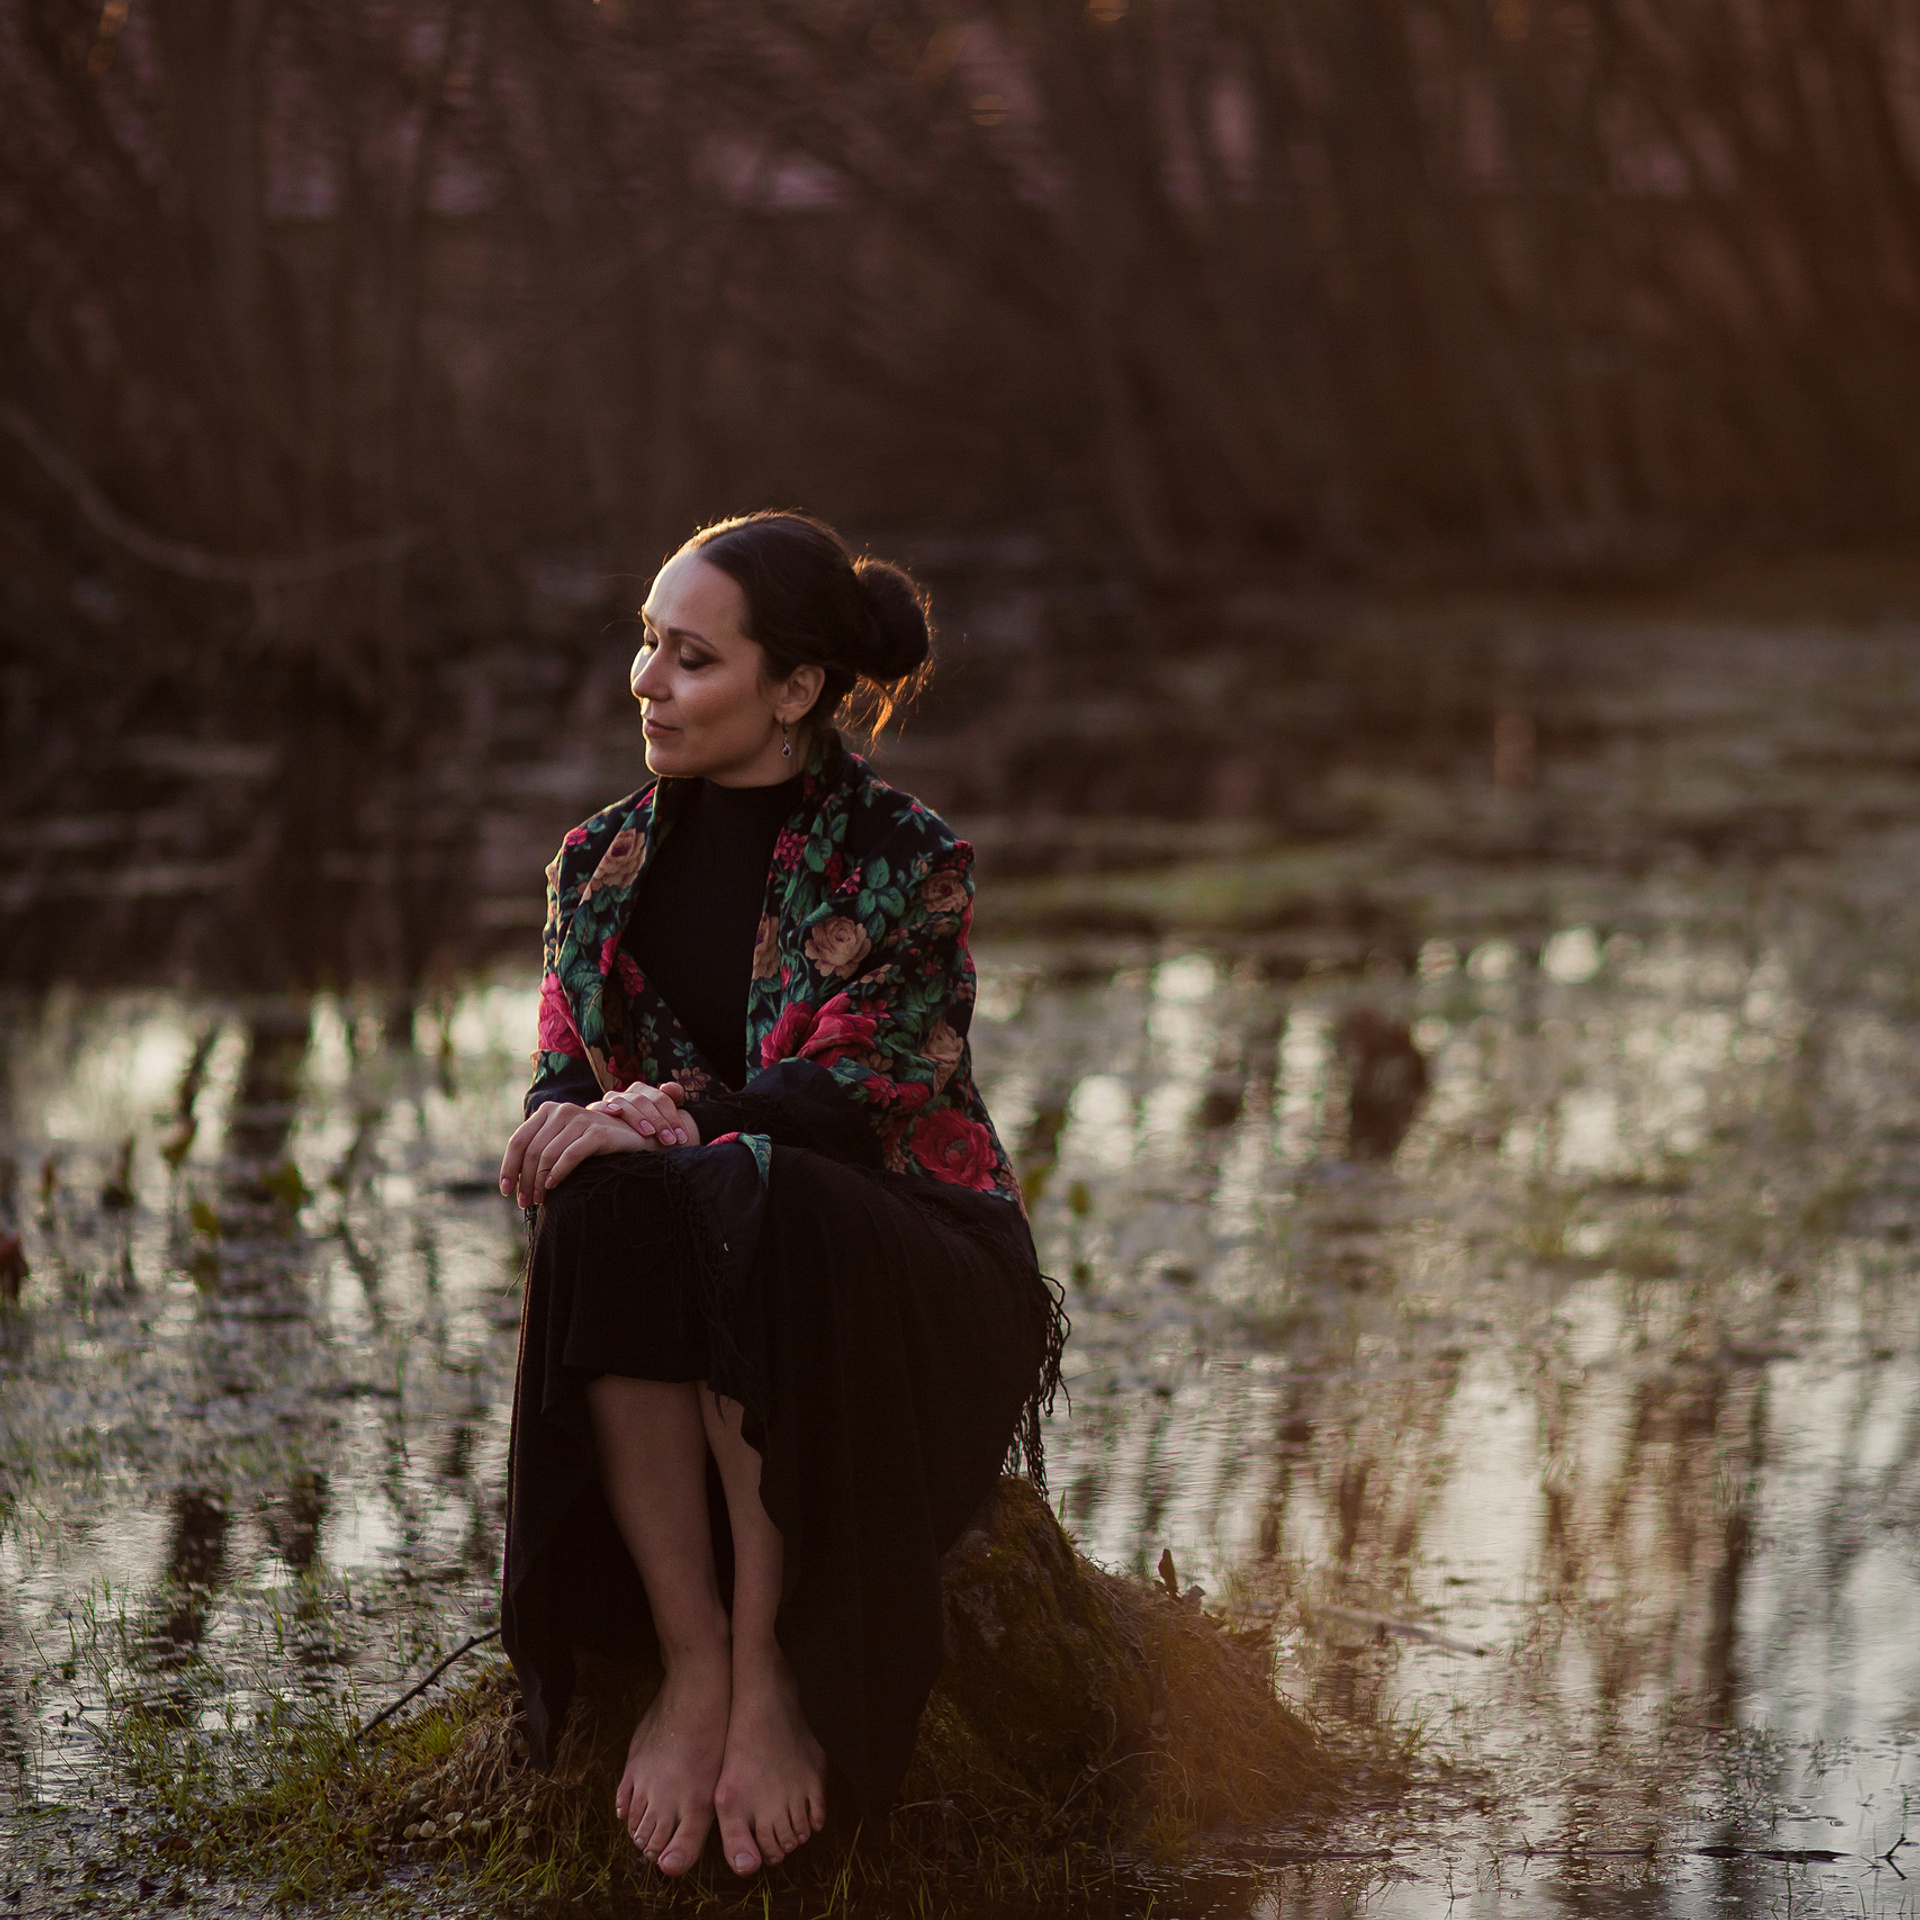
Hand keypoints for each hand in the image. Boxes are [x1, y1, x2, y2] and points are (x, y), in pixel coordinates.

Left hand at [498, 1101, 655, 1207]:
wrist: (632, 1138)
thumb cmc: (592, 1145)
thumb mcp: (563, 1142)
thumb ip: (540, 1149)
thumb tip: (512, 1179)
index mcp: (548, 1110)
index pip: (519, 1141)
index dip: (509, 1167)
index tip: (506, 1191)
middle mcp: (562, 1110)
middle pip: (531, 1151)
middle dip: (524, 1180)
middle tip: (524, 1203)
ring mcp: (581, 1119)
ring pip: (547, 1155)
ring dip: (539, 1182)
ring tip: (539, 1199)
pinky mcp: (598, 1132)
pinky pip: (570, 1155)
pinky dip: (558, 1173)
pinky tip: (554, 1186)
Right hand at [592, 1080, 700, 1150]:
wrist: (624, 1141)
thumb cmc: (649, 1131)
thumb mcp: (665, 1116)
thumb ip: (673, 1097)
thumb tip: (668, 1086)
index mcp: (644, 1092)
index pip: (661, 1098)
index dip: (673, 1117)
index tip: (682, 1137)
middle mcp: (627, 1094)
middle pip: (643, 1101)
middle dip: (659, 1121)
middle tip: (669, 1140)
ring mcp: (610, 1102)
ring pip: (623, 1103)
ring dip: (637, 1117)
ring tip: (649, 1133)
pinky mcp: (594, 1111)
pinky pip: (597, 1105)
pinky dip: (605, 1106)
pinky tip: (615, 1112)